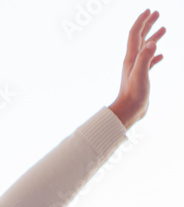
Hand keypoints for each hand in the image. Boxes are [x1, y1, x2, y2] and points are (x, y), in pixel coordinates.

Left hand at [109, 9, 165, 128]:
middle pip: (139, 38)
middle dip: (147, 24)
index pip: (135, 34)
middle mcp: (133, 61)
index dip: (141, 21)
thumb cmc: (133, 95)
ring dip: (153, 37)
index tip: (149, 10)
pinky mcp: (141, 77)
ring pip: (145, 48)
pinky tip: (161, 55)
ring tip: (164, 28)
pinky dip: (155, 55)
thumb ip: (145, 59)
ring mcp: (137, 69)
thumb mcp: (141, 75)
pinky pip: (149, 62)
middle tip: (156, 13)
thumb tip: (151, 42)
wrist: (128, 112)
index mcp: (131, 58)